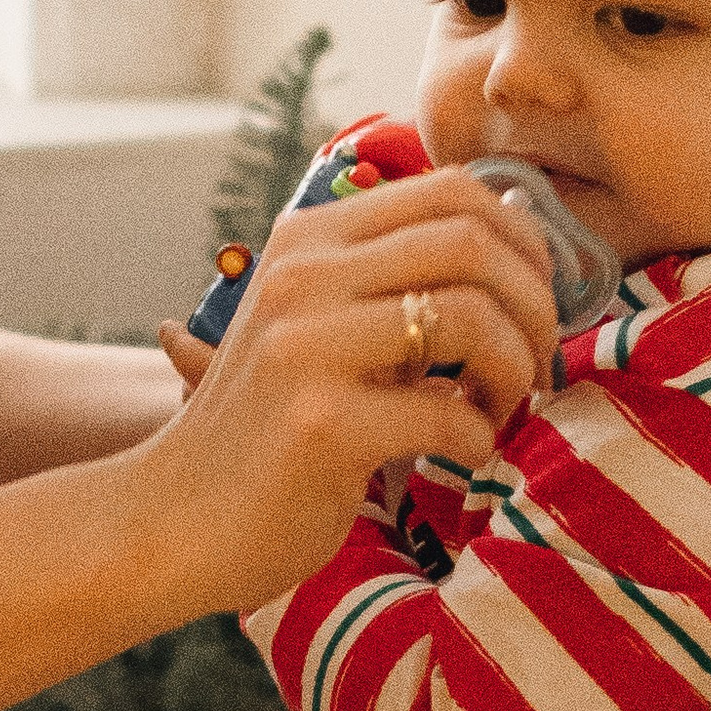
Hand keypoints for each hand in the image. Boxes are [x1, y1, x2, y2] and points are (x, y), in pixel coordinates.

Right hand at [132, 166, 557, 611]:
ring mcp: (306, 347)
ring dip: (516, 371)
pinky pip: (450, 414)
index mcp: (309, 238)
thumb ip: (392, 282)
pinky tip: (460, 454)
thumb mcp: (318, 326)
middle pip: (473, 242)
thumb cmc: (268, 429)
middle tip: (533, 363)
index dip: (525, 239)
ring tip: (498, 409)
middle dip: (535, 305)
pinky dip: (480, 439)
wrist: (175, 521)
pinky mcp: (320, 424)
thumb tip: (518, 234)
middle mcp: (302, 276)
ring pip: (471, 317)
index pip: (453, 190)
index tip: (535, 298)